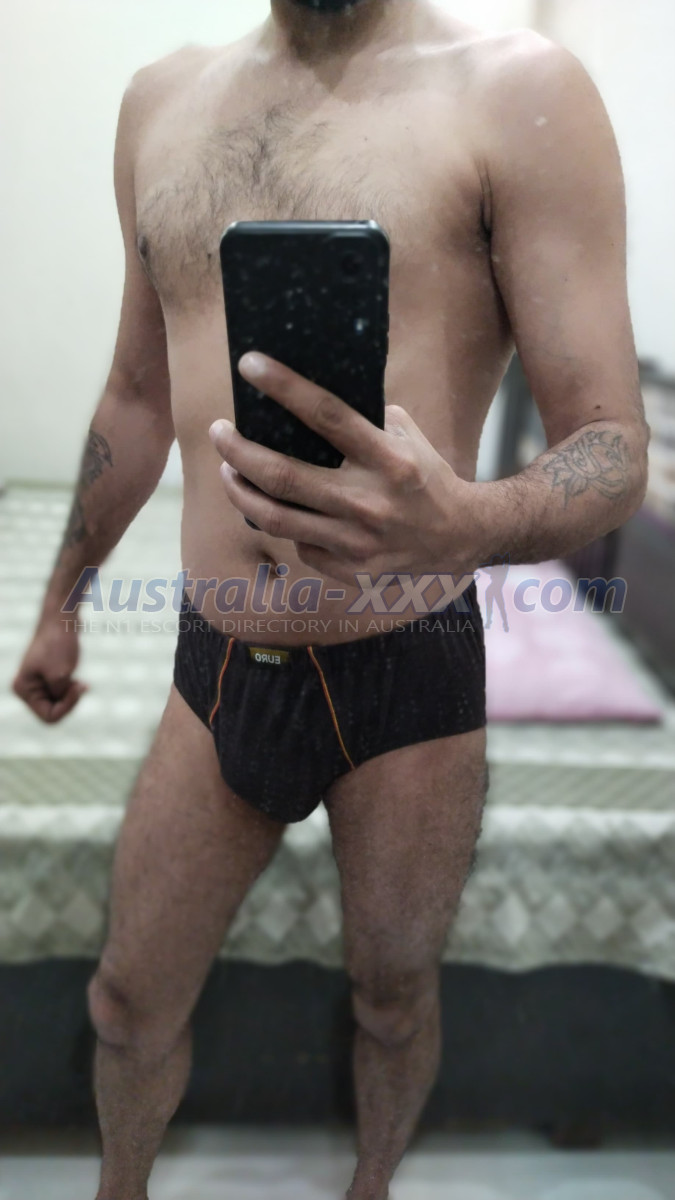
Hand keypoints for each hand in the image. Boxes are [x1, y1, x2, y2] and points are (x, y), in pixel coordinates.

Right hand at [13, 617, 87, 722]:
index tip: (78, 688)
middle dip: (69, 701)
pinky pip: (62, 694)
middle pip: (52, 712)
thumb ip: (59, 696)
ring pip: (59, 704)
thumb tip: (59, 699)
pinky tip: (80, 681)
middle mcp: (27, 689)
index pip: (48, 717)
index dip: (67, 707)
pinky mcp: (47, 678)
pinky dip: (72, 690)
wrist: (61, 619)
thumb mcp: (60, 676)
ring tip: (80, 682)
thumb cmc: (59, 644)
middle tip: (81, 684)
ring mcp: (37, 683)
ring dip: (71, 695)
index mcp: (23, 689)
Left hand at [209, 352, 478, 586]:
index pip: (326, 415)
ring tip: (228, 471)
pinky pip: (299, 544)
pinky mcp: (350, 569)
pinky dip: (283, 524)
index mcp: (388, 459)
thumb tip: (305, 397)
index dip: (283, 387)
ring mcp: (357, 541)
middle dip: (238, 451)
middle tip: (219, 433)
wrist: (458, 537)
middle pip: (282, 475)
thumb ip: (362, 420)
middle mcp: (370, 501)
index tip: (249, 365)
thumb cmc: (424, 476)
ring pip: (276, 519)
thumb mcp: (405, 436)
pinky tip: (275, 508)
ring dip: (241, 492)